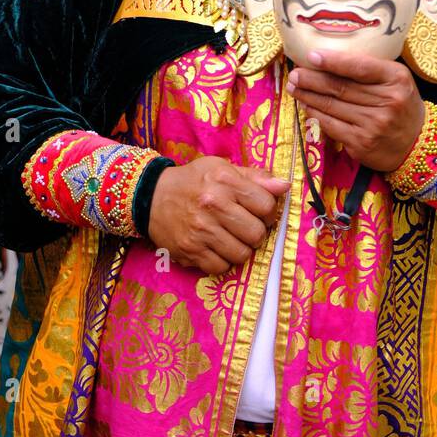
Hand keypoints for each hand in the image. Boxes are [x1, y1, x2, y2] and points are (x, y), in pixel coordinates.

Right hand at [148, 157, 289, 275]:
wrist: (151, 197)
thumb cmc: (193, 181)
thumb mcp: (222, 169)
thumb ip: (255, 177)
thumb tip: (285, 186)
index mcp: (224, 181)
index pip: (266, 205)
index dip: (268, 211)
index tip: (259, 211)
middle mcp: (213, 205)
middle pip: (257, 234)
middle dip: (256, 232)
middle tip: (246, 226)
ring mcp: (200, 231)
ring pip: (242, 254)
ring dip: (241, 248)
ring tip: (232, 237)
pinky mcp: (190, 251)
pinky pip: (221, 268)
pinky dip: (223, 261)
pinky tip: (217, 248)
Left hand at [286, 49, 424, 173]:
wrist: (418, 144)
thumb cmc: (402, 104)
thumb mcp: (397, 80)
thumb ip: (371, 69)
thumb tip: (330, 59)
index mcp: (396, 78)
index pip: (360, 67)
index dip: (333, 61)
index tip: (312, 56)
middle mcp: (387, 101)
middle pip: (340, 87)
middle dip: (312, 79)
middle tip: (294, 73)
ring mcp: (373, 124)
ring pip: (332, 106)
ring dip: (309, 96)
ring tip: (294, 87)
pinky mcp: (361, 143)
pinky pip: (331, 125)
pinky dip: (315, 115)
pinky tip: (306, 106)